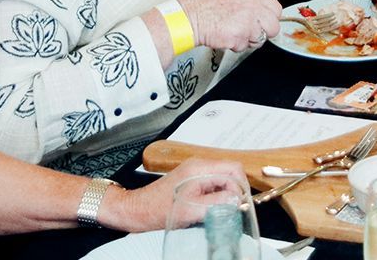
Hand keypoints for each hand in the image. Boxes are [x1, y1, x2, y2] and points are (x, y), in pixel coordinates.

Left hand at [109, 158, 249, 231]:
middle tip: (234, 208)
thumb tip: (237, 200)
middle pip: (230, 172)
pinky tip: (211, 207)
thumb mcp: (191, 210)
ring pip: (222, 178)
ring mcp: (194, 172)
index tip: (240, 204)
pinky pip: (213, 184)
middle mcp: (198, 166)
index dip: (241, 187)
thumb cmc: (156, 209)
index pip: (233, 170)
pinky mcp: (191, 180)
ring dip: (226, 194)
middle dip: (235, 190)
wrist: (136, 210)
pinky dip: (217, 195)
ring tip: (221, 210)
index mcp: (200, 169)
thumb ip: (217, 203)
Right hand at [177, 0, 283, 52]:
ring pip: (261, 39)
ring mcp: (247, 21)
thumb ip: (252, 2)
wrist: (189, 16)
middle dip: (263, 33)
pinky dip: (236, 45)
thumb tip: (264, 15)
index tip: (263, 23)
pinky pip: (244, 47)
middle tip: (250, 32)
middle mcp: (252, 5)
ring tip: (234, 33)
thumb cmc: (206, 6)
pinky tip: (225, 36)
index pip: (276, 8)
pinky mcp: (239, 36)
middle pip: (273, 26)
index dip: (269, 19)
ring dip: (249, 40)